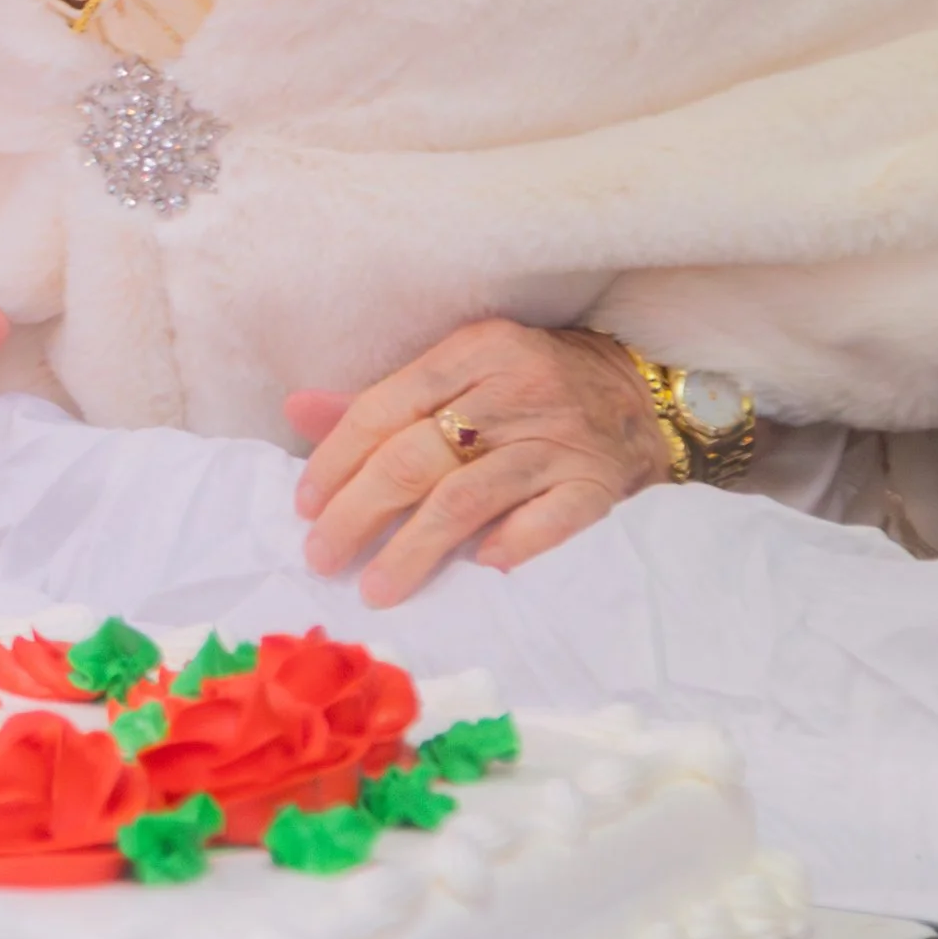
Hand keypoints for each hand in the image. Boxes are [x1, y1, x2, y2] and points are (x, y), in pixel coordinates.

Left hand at [290, 319, 667, 606]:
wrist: (640, 398)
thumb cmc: (527, 388)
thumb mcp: (459, 373)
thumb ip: (379, 400)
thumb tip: (297, 410)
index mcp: (474, 352)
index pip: (385, 409)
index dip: (336, 461)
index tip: (305, 507)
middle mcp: (515, 390)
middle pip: (416, 457)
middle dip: (358, 513)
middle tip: (322, 558)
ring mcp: (559, 439)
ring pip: (466, 499)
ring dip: (413, 549)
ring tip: (375, 587)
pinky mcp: (597, 484)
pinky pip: (546, 522)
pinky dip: (509, 546)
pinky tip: (477, 569)